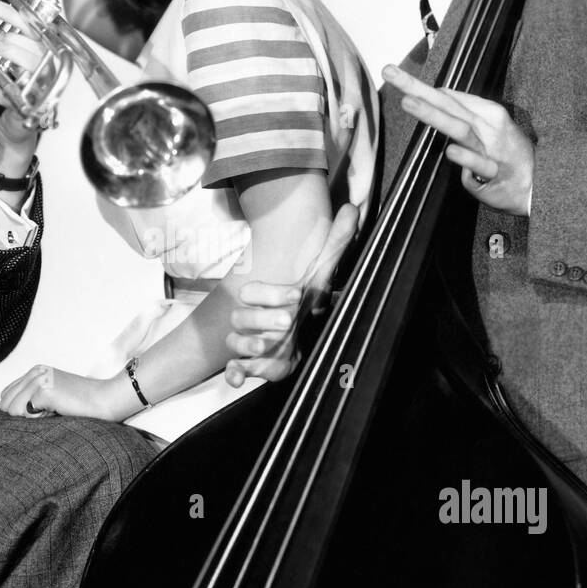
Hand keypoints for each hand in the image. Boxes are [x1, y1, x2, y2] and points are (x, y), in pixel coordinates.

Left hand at [0, 30, 47, 161]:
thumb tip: (4, 30)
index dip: (24, 34)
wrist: (16, 126)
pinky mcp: (25, 110)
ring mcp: (37, 96)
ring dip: (3, 66)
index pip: (41, 44)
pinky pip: (8, 97)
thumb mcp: (18, 68)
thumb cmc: (18, 95)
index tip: (7, 29)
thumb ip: (16, 51)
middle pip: (36, 58)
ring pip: (25, 76)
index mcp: (46, 65)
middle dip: (13, 47)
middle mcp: (46, 80)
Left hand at [1, 365, 119, 420]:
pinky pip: (24, 414)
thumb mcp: (52, 395)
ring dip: (30, 418)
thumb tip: (7, 411)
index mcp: (36, 371)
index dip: (18, 410)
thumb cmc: (82, 403)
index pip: (6, 395)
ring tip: (52, 412)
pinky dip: (38, 420)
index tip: (41, 411)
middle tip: (47, 412)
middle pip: (5, 402)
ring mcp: (39, 380)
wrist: (105, 400)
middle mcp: (35, 372)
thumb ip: (30, 398)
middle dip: (21, 414)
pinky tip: (56, 412)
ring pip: (12, 409)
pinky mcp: (44, 390)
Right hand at [224, 202, 359, 385]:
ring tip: (268, 346)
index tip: (297, 296)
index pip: (252, 291)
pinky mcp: (250, 365)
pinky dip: (234, 374)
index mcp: (265, 296)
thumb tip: (352, 209)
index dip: (272, 294)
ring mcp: (247, 341)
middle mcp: (252, 318)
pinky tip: (238, 378)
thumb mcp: (322, 272)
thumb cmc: (306, 300)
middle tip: (288, 322)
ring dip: (250, 345)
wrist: (296, 332)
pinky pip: (233, 370)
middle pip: (241, 317)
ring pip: (236, 342)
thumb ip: (336, 242)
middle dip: (263, 319)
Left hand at [382, 64, 533, 214]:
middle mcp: (488, 127)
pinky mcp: (494, 174)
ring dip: (434, 115)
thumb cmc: (509, 156)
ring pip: (460, 129)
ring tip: (408, 102)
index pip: (447, 96)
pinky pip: (479, 165)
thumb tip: (439, 94)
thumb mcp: (490, 127)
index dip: (419, 86)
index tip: (392, 72)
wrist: (540, 186)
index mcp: (486, 113)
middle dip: (418, 89)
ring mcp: (491, 149)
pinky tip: (450, 153)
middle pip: (448, 105)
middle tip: (391, 73)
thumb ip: (465, 111)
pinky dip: (466, 159)